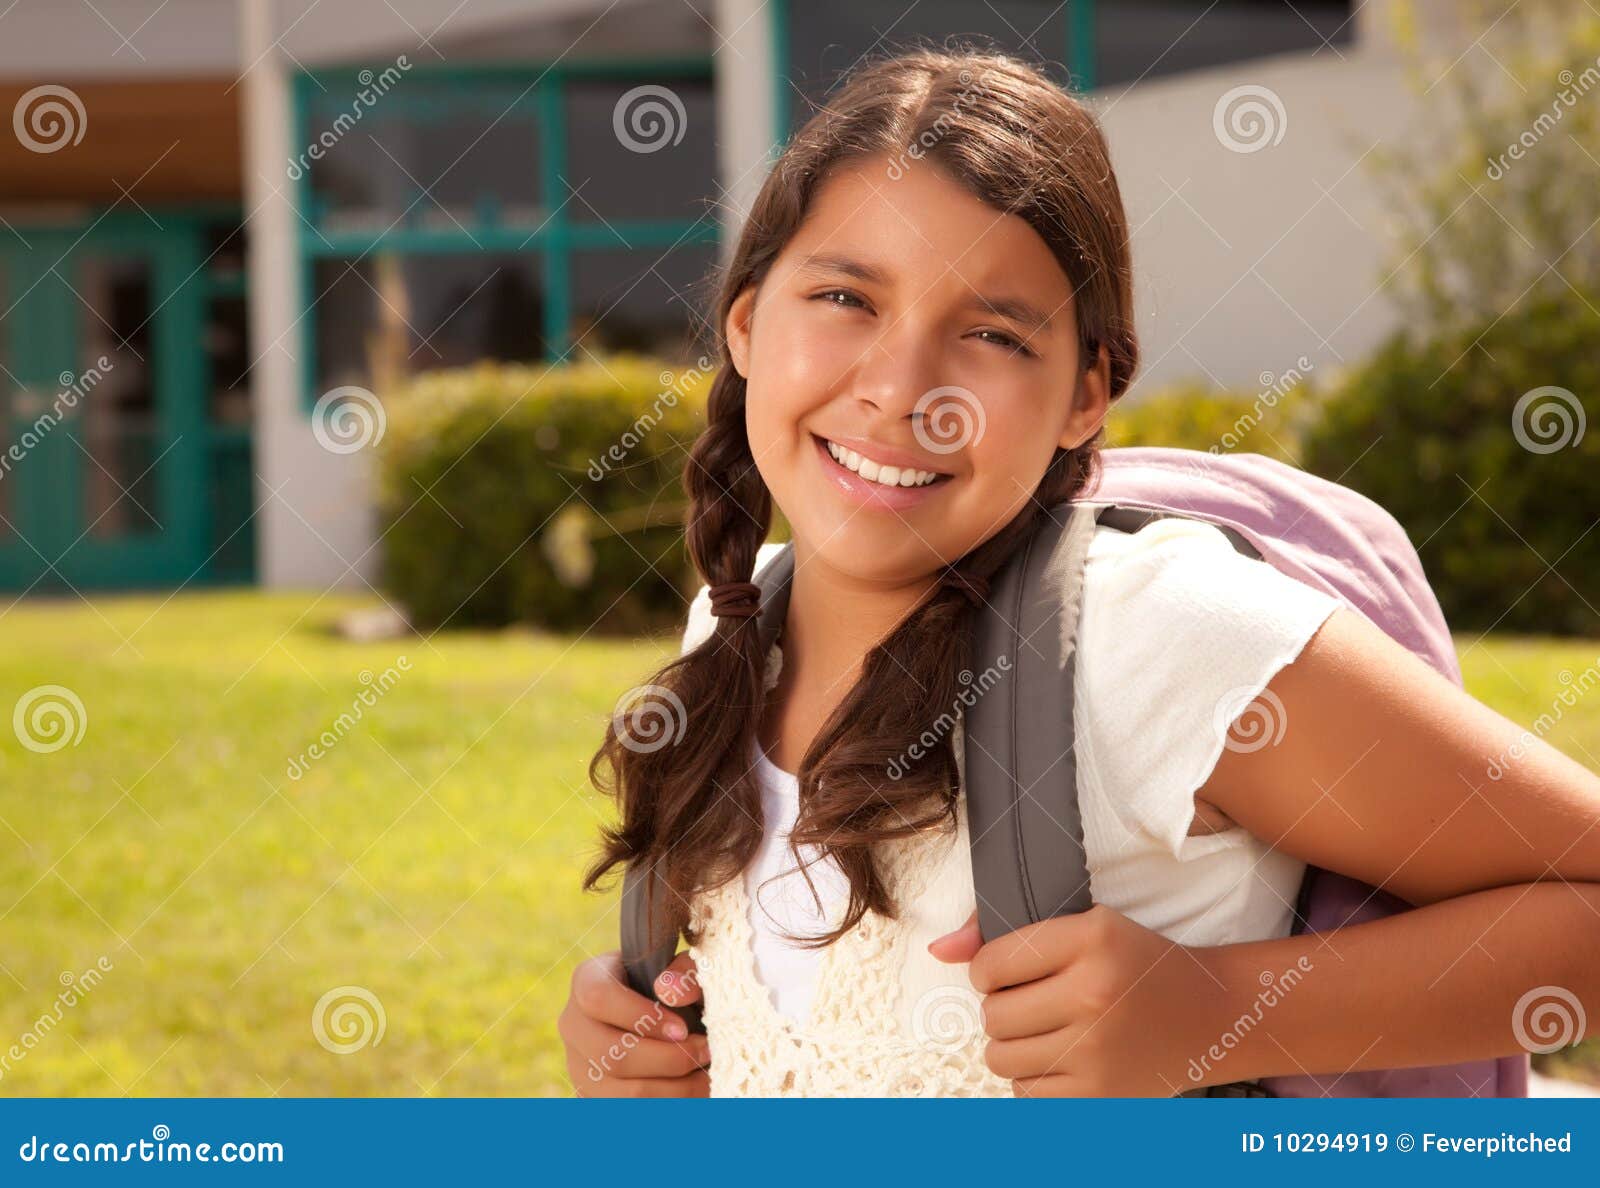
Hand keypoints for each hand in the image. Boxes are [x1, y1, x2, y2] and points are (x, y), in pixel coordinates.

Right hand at [559, 949, 711, 1095]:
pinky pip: (630, 1115)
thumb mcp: (683, 970)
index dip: (642, 1016)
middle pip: (612, 1056)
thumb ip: (686, 973)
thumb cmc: (674, 988)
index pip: (599, 998)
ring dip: (675, 1090)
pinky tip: (694, 1094)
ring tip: (706, 1076)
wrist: (663, 1017)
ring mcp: (579, 1066)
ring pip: (623, 1094)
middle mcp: (574, 1025)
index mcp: (587, 981)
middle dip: (668, 1060)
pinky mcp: (593, 1099)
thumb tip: (670, 991)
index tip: (682, 1029)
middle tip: (705, 1053)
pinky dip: (669, 1108)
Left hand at [929, 904, 1229, 1096]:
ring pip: (1000, 1056)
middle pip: (993, 1014)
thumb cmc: (1138, 965)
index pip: (992, 962)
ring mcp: (1098, 1048)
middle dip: (1002, 1008)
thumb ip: (1005, 936)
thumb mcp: (1086, 927)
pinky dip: (1033, 1078)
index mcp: (1090, 938)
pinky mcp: (1101, 1093)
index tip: (1007, 973)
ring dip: (1012, 1045)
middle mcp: (1094, 992)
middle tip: (1032, 1002)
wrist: (1211, 1016)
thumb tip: (937, 950)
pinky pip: (1025, 1093)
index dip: (987, 970)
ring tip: (1044, 1031)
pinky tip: (1060, 1058)